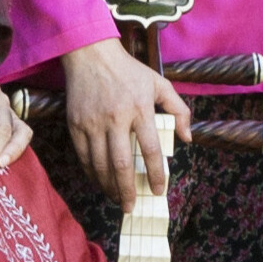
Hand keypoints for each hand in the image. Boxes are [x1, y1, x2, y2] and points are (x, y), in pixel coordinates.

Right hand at [59, 40, 186, 200]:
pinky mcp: (75, 124)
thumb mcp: (159, 83)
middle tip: (131, 207)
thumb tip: (187, 138)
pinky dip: (91, 174)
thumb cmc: (128, 70)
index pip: (150, 150)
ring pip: (100, 165)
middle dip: (127, 191)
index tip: (158, 190)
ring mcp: (93, 123)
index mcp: (140, 109)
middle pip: (122, 164)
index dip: (156, 174)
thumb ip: (179, 109)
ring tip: (116, 198)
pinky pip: (84, 157)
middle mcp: (116, 118)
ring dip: (108, 186)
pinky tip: (99, 182)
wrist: (90, 54)